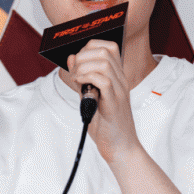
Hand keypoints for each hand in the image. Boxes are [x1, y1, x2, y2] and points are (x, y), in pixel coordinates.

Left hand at [65, 39, 141, 164]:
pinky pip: (103, 81)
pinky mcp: (114, 103)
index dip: (89, 47)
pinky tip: (81, 87)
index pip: (108, 46)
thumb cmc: (106, 124)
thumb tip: (72, 58)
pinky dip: (87, 79)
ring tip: (76, 80)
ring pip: (103, 62)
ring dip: (83, 68)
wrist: (120, 147)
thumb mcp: (90, 96)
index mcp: (117, 76)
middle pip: (104, 50)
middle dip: (83, 56)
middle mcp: (121, 80)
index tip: (78, 61)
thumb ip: (82, 77)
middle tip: (74, 73)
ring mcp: (119, 91)